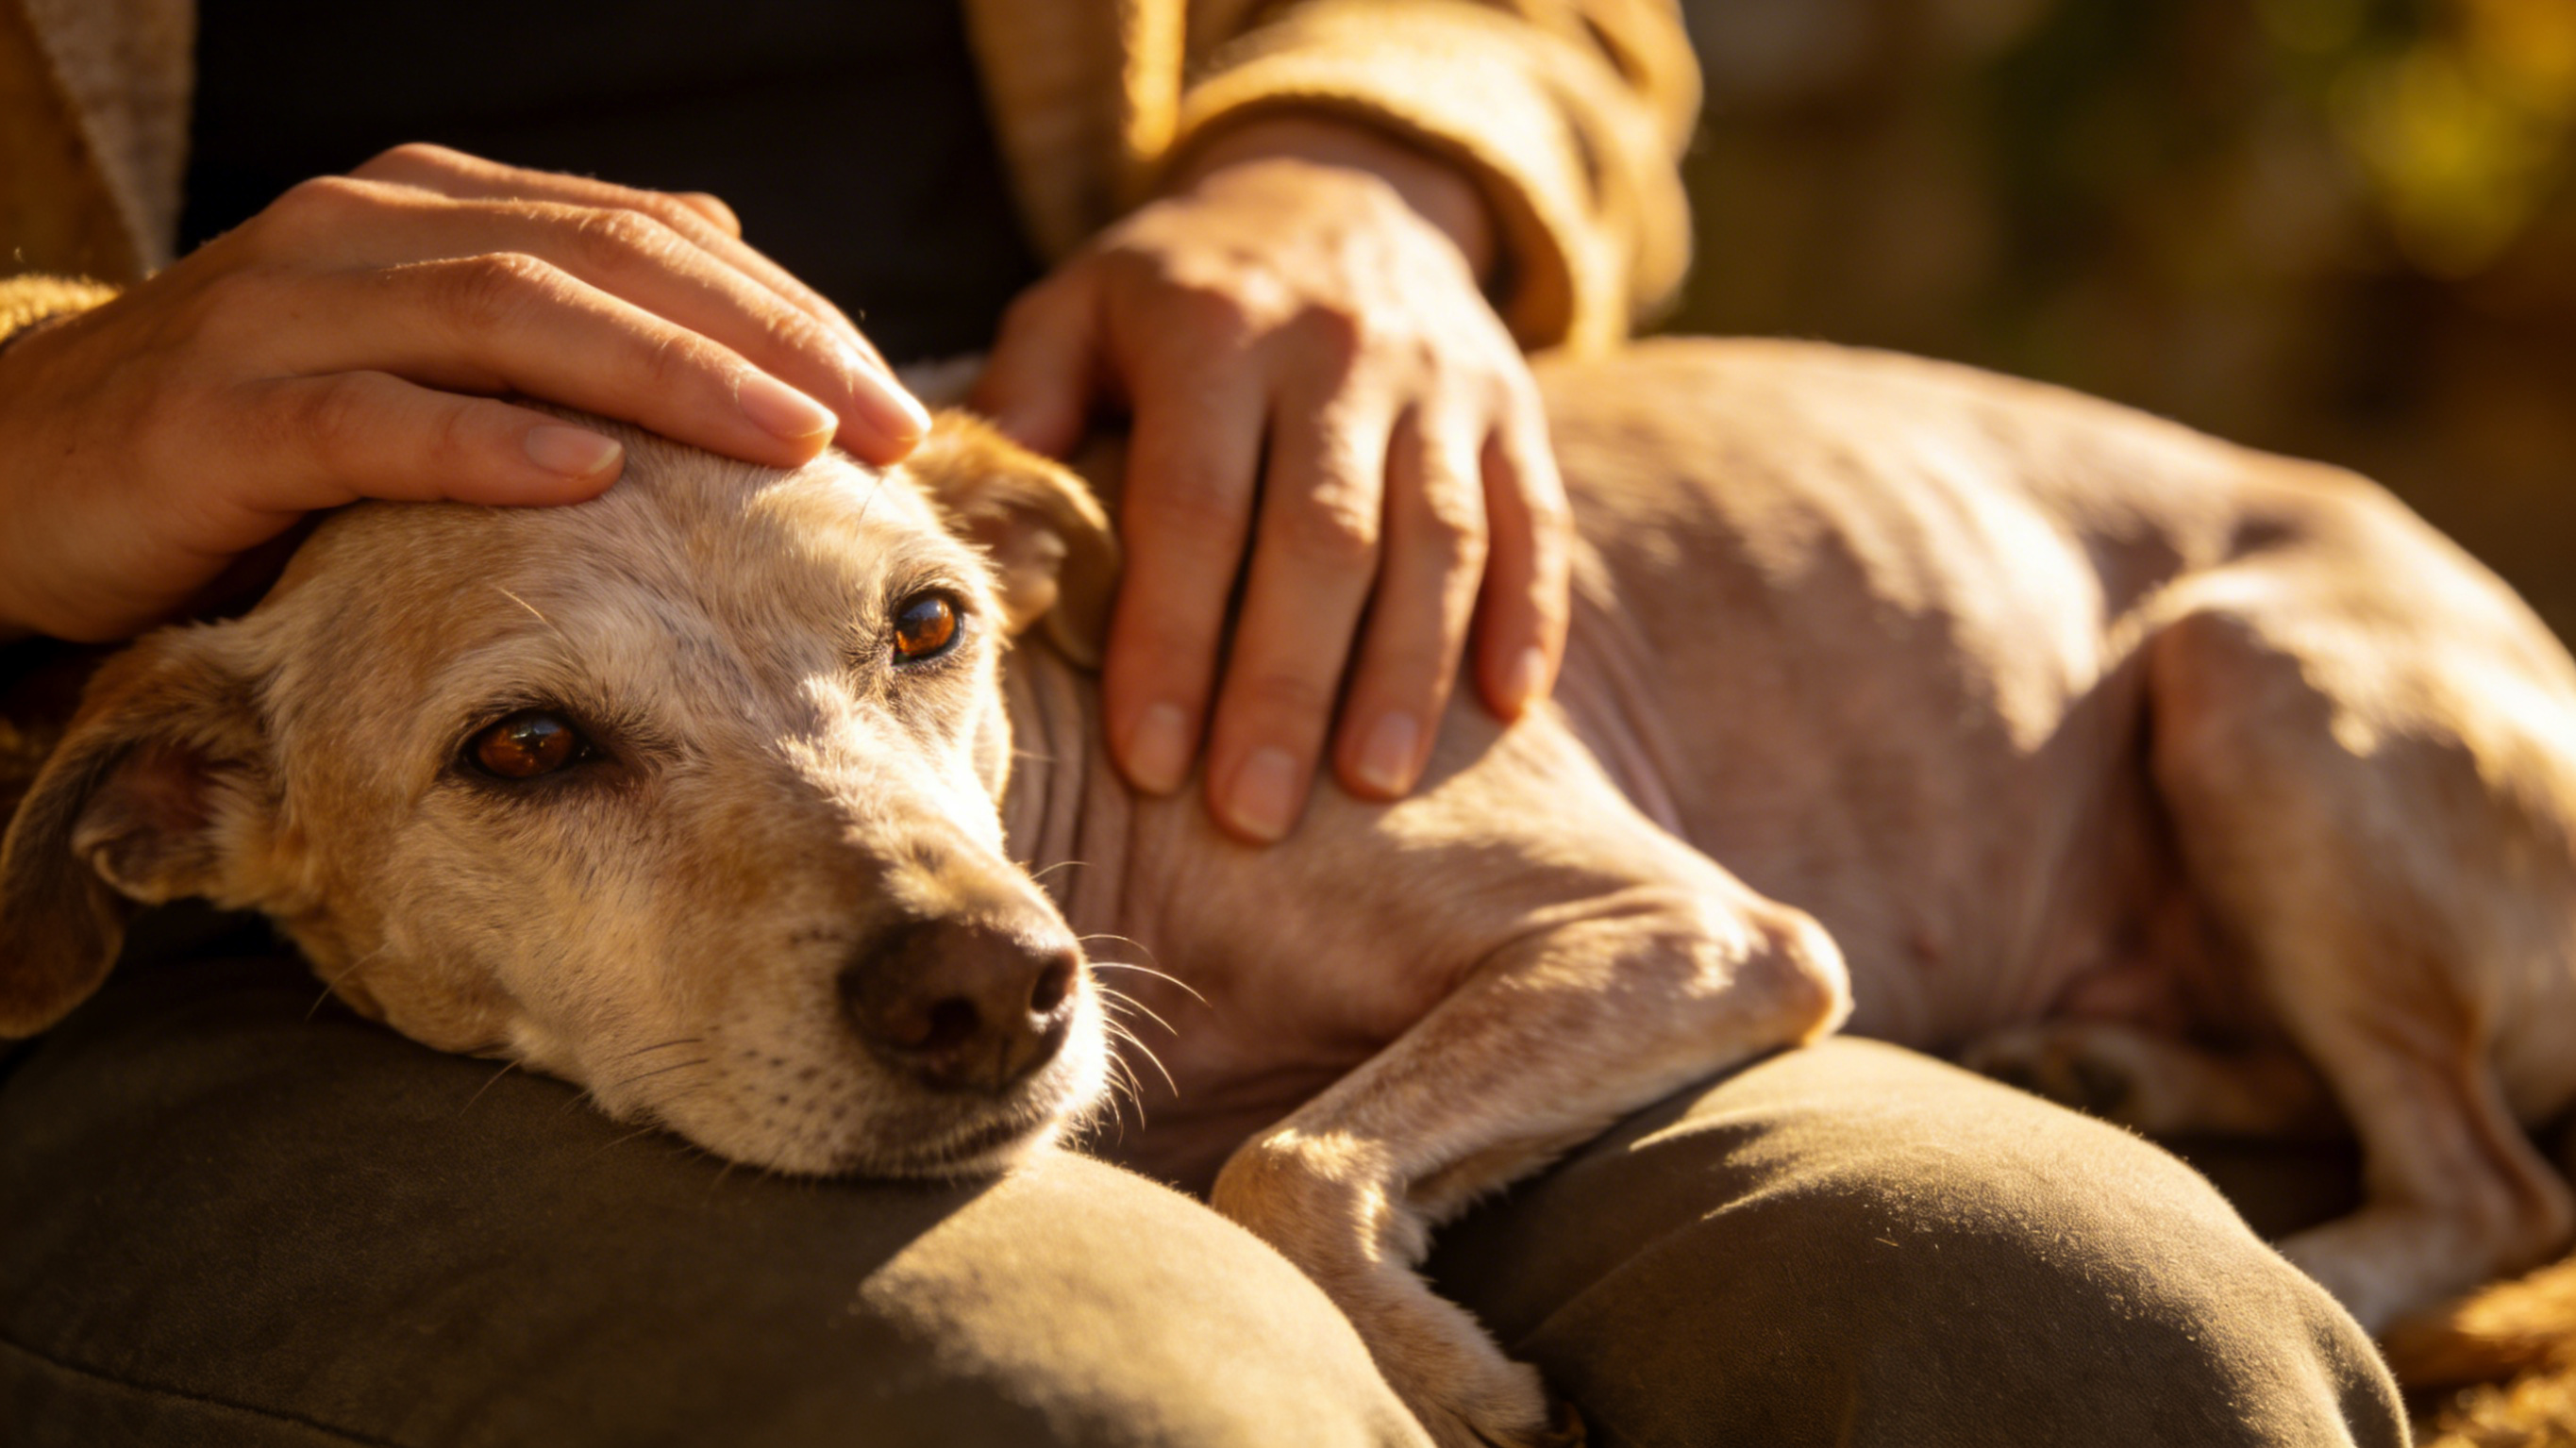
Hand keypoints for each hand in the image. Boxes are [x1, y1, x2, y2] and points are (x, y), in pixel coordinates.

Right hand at [0, 143, 927, 642]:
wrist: (19, 474)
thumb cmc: (254, 432)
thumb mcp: (418, 353)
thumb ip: (555, 300)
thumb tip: (714, 234)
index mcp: (434, 213)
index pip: (650, 240)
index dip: (787, 312)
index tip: (896, 399)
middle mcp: (367, 234)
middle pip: (606, 261)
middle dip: (764, 342)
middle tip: (884, 423)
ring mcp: (288, 313)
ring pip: (510, 317)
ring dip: (666, 379)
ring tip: (788, 442)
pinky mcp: (219, 417)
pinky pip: (370, 419)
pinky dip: (483, 441)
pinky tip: (587, 474)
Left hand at [975, 118, 1570, 843]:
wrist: (1340, 187)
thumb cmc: (1181, 289)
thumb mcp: (1081, 307)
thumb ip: (1027, 405)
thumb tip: (969, 527)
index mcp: (1214, 331)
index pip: (1193, 507)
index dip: (1171, 638)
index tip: (1151, 760)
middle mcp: (1339, 350)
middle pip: (1320, 540)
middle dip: (1284, 687)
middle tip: (1252, 816)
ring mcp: (1441, 382)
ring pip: (1437, 541)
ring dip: (1406, 672)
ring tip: (1369, 786)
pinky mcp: (1514, 410)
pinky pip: (1533, 521)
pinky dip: (1527, 616)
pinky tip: (1506, 708)